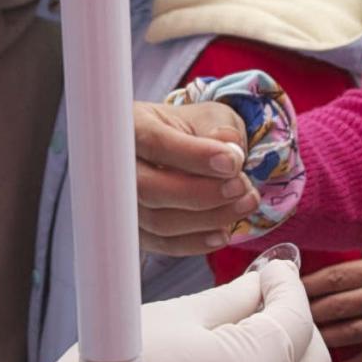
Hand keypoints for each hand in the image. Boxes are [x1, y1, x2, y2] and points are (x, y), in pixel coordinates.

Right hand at [0, 259, 329, 361]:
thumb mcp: (176, 318)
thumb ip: (233, 296)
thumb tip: (264, 281)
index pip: (296, 311)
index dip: (286, 281)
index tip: (275, 264)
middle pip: (315, 354)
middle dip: (296, 318)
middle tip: (262, 295)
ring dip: (295, 360)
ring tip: (256, 335)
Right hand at [136, 98, 260, 253]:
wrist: (180, 151)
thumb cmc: (191, 131)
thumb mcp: (210, 116)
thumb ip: (220, 128)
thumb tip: (230, 150)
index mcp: (132, 126)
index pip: (155, 143)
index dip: (194, 156)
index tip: (232, 163)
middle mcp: (117, 166)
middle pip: (148, 188)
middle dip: (202, 193)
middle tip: (241, 187)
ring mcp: (123, 203)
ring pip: (157, 221)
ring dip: (207, 219)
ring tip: (244, 203)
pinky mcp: (137, 230)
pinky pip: (163, 244)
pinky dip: (196, 242)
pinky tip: (223, 232)